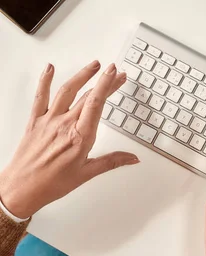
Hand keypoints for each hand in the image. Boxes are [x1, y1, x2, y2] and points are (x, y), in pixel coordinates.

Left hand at [0, 61, 138, 218]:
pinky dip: (45, 80)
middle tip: (115, 72)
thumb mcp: (87, 173)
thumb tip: (132, 158)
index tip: (115, 73)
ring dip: (82, 75)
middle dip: (104, 81)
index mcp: (80, 137)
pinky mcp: (35, 121)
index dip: (107, 85)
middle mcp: (64, 124)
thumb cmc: (51, 183)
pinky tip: (50, 68)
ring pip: (67, 90)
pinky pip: (40, 96)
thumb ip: (112, 161)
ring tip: (93, 65)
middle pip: (88, 95)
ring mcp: (49, 120)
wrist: (21, 188)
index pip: (97, 104)